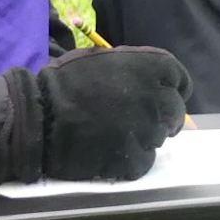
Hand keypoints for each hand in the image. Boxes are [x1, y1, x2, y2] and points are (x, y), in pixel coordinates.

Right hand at [0, 46, 191, 181]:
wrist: (39, 116)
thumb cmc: (65, 82)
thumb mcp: (103, 59)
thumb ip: (135, 69)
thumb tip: (152, 83)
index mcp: (151, 67)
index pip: (180, 82)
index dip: (171, 91)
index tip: (161, 98)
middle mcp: (156, 97)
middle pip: (174, 111)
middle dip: (162, 116)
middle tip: (140, 121)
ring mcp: (146, 130)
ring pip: (159, 138)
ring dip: (145, 137)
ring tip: (118, 135)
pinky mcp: (134, 159)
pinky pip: (144, 161)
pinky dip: (133, 159)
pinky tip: (113, 152)